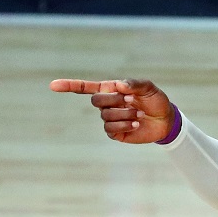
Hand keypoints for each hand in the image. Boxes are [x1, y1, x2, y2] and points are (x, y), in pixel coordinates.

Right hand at [50, 78, 174, 143]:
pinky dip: (124, 124)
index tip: (52, 86)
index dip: (69, 86)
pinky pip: (110, 129)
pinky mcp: (115, 132)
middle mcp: (107, 104)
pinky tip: (136, 124)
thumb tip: (119, 86)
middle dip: (114, 101)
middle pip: (96, 101)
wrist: (165, 120)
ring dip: (124, 114)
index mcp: (110, 89)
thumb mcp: (148, 88)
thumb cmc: (156, 101)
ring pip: (106, 116)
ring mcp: (110, 119)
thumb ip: (134, 84)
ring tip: (139, 114)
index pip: (85, 87)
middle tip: (131, 101)